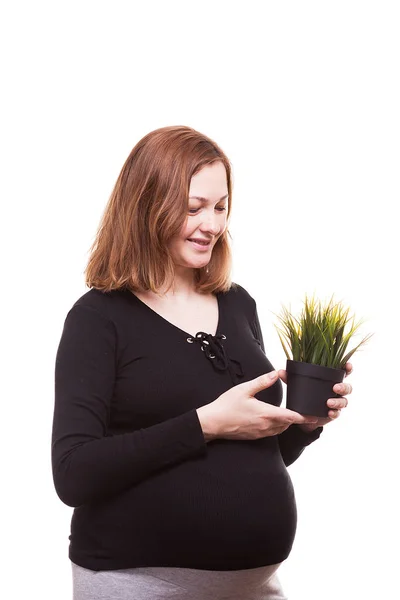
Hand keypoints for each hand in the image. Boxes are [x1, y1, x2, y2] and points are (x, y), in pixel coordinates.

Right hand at [197, 371, 317, 440]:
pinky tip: (273, 420)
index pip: (290, 416)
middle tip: (304, 413)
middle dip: (296, 419)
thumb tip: (275, 373)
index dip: (303, 417)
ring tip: (291, 416)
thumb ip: (262, 382)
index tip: (314, 416)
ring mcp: (260, 433)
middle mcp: (265, 425)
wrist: (213, 423)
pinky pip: (271, 433)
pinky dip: (277, 427)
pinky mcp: (254, 436)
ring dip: (286, 423)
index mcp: (265, 413)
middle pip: (287, 424)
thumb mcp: (244, 389)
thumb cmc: (226, 406)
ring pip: (280, 429)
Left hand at [277, 362, 352, 432]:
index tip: (348, 365)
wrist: (304, 415)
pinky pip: (338, 413)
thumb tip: (280, 371)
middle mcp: (336, 391)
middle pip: (347, 387)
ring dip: (338, 401)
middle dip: (343, 386)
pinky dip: (334, 412)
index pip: (342, 372)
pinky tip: (329, 412)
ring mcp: (337, 402)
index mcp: (330, 380)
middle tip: (335, 387)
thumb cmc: (305, 394)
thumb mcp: (298, 385)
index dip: (348, 368)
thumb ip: (291, 378)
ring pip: (344, 401)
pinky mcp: (334, 413)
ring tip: (329, 402)